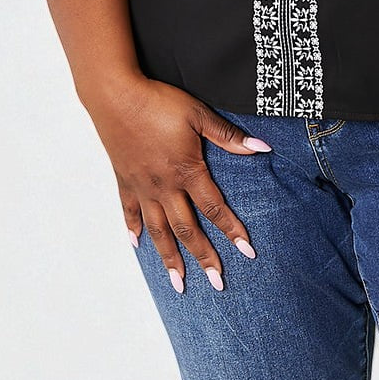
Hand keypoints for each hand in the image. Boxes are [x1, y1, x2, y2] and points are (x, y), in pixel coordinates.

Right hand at [86, 76, 270, 293]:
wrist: (116, 96)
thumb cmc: (159, 102)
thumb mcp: (199, 115)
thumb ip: (228, 136)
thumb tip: (261, 147)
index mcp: (187, 171)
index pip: (215, 208)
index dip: (232, 231)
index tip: (247, 253)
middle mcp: (165, 187)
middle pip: (187, 229)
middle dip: (204, 257)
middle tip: (217, 282)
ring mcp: (142, 187)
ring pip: (159, 230)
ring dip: (170, 258)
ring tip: (178, 283)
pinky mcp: (124, 180)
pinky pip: (129, 211)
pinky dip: (134, 230)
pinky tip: (137, 246)